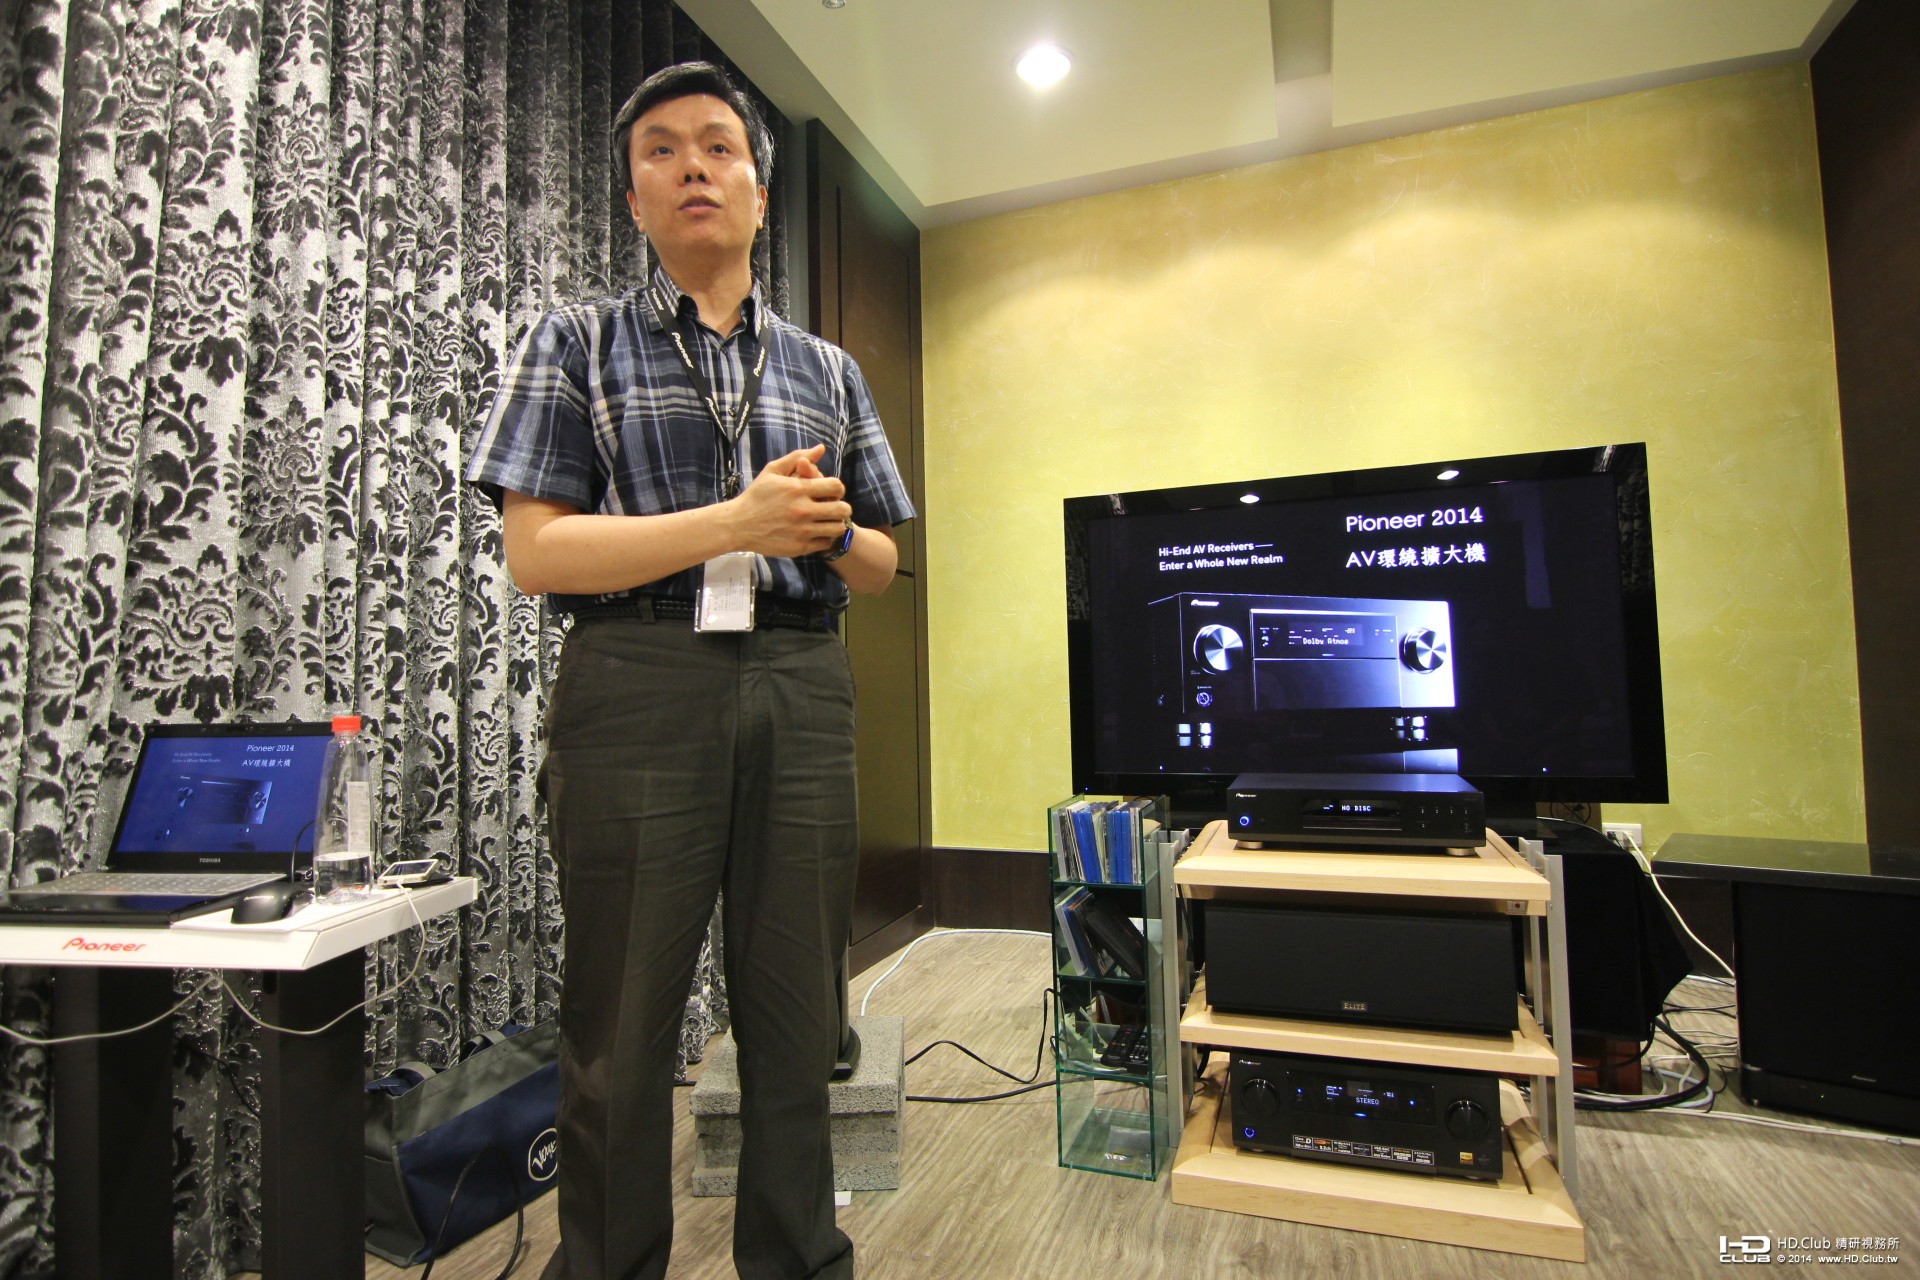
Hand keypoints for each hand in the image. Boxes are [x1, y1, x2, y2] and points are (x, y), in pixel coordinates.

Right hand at [725, 445, 849, 557]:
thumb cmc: (756, 496)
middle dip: (842, 507)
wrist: (738, 525)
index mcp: (798, 489)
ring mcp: (802, 531)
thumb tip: (821, 448)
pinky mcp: (799, 547)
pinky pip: (826, 542)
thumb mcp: (773, 471)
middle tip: (833, 507)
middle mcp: (803, 510)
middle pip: (843, 509)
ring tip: (827, 520)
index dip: (837, 488)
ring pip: (838, 528)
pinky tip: (816, 531)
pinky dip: (825, 537)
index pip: (836, 487)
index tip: (830, 491)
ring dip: (836, 523)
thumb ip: (798, 458)